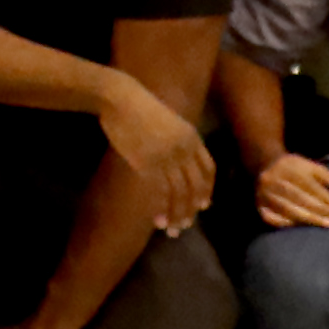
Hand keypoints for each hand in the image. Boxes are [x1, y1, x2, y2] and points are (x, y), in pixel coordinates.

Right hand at [97, 70, 216, 233]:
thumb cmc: (137, 105)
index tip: (204, 205)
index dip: (207, 189)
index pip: (208, 169)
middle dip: (192, 208)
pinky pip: (161, 193)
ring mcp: (168, 157)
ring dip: (178, 215)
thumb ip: (174, 139)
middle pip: (196, 185)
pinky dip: (162, 210)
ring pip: (181, 193)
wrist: (120, 98)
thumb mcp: (165, 121)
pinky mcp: (149, 163)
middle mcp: (185, 149)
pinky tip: (158, 222)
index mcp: (191, 136)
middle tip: (186, 225)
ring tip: (173, 230)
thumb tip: (173, 157)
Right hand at [256, 153, 328, 231]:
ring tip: (326, 224)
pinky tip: (303, 228)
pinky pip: (274, 218)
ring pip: (287, 209)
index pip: (309, 185)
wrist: (265, 166)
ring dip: (308, 218)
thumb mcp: (314, 169)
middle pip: (298, 197)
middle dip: (319, 209)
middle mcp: (273, 179)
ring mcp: (263, 193)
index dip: (326, 198)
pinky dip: (289, 224)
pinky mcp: (259, 206)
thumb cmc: (296, 170)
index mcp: (287, 166)